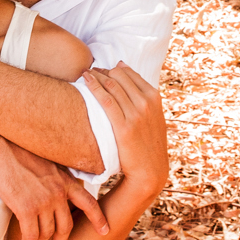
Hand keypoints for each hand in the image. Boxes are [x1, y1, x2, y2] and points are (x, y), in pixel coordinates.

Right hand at [0, 142, 108, 239]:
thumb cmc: (20, 152)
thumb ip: (57, 178)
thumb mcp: (48, 164)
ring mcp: (43, 201)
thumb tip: (59, 190)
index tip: (105, 230)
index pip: (88, 203)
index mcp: (65, 181)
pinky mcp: (27, 208)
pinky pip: (32, 235)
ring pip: (47, 233)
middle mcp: (58, 193)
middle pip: (66, 226)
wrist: (2, 147)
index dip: (98, 219)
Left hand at [82, 64, 168, 197]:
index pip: (130, 74)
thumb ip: (144, 98)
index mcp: (154, 98)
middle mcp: (146, 103)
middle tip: (92, 71)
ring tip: (85, 74)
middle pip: (119, 76)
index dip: (114, 69)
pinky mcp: (123, 127)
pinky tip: (85, 80)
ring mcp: (136, 114)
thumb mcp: (154, 118)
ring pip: (112, 85)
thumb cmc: (148, 143)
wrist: (150, 171)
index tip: (103, 69)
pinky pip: (105, 100)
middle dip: (104, 71)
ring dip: (97, 76)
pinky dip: (94, 86)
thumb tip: (128, 76)